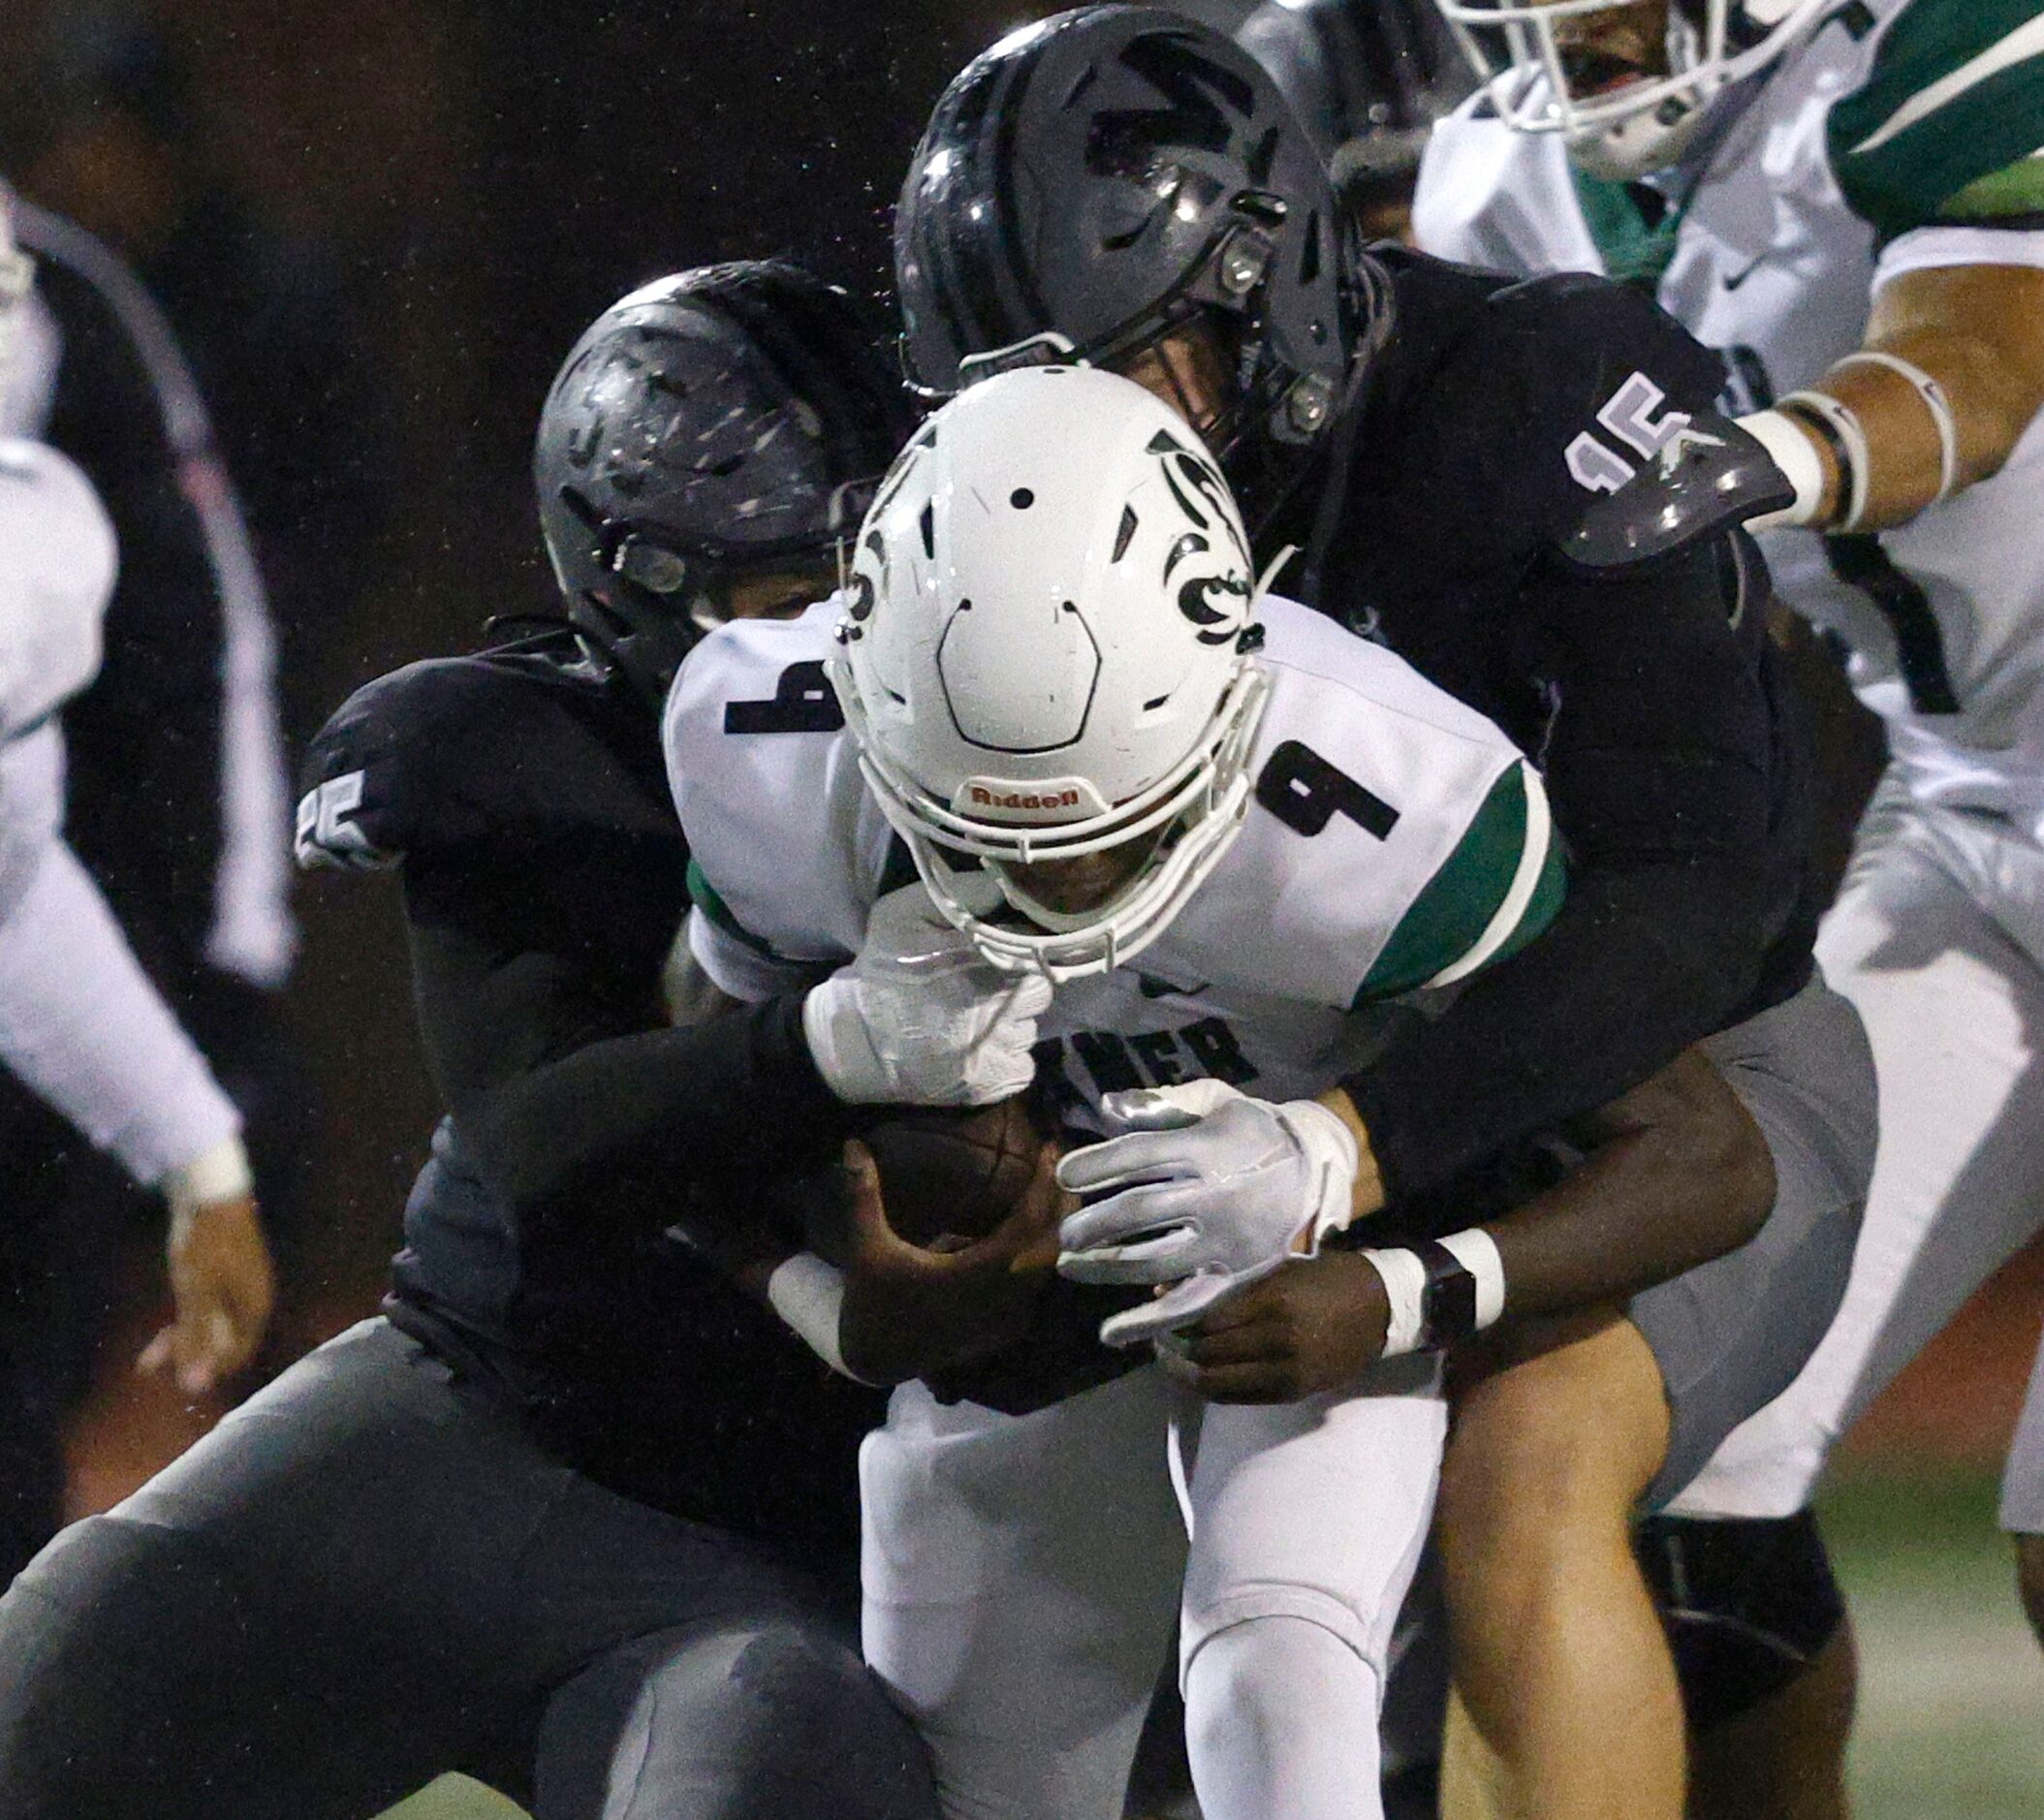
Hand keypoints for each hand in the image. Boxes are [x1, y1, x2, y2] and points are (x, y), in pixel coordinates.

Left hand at [138, 1192, 275, 1397]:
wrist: (210, 1191)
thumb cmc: (206, 1244)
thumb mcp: (195, 1295)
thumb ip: (196, 1340)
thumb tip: (195, 1388)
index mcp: (254, 1308)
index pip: (236, 1355)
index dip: (205, 1370)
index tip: (172, 1376)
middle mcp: (251, 1300)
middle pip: (221, 1342)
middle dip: (186, 1356)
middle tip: (147, 1365)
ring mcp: (238, 1284)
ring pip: (211, 1325)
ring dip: (181, 1340)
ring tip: (147, 1355)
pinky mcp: (224, 1271)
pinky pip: (208, 1307)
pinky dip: (186, 1319)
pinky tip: (166, 1323)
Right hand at [803, 885, 1052, 1105]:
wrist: (856, 1041)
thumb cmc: (884, 971)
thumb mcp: (904, 913)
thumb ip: (960, 895)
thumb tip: (1005, 889)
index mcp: (985, 963)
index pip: (1034, 950)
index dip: (1018, 951)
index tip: (996, 956)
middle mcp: (1001, 1007)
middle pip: (1039, 991)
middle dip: (1019, 987)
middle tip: (988, 989)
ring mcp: (998, 1049)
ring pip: (1030, 1030)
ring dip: (1012, 1023)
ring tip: (978, 1019)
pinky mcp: (993, 1082)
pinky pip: (1023, 1065)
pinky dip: (1008, 1058)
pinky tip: (981, 1048)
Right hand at [838, 1137, 1065, 1382]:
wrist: (876, 1360)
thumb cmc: (873, 1302)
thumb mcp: (865, 1247)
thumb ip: (863, 1194)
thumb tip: (852, 1142)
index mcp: (975, 1276)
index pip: (1028, 1224)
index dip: (1045, 1186)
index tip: (1053, 1149)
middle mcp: (1002, 1299)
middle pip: (1053, 1243)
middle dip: (1062, 1201)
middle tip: (1064, 1160)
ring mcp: (1009, 1318)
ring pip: (1051, 1267)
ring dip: (1057, 1227)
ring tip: (1057, 1187)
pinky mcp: (1007, 1328)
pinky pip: (1039, 1285)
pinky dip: (1045, 1254)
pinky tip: (1039, 1230)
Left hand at [1054, 1080, 1356, 1346]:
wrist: (1317, 1172)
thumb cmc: (1252, 1133)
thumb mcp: (1216, 1101)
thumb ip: (1162, 1103)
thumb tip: (1106, 1107)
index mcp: (1207, 1148)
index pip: (1137, 1156)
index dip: (1096, 1166)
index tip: (1064, 1176)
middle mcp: (1216, 1195)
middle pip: (1139, 1212)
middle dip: (1093, 1223)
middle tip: (1066, 1233)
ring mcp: (1227, 1242)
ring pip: (1153, 1262)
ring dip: (1105, 1268)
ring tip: (1071, 1265)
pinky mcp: (1236, 1277)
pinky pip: (1186, 1306)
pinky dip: (1147, 1324)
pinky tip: (1110, 1333)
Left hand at [1154, 1250, 1390, 1402]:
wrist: (1381, 1308)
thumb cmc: (1328, 1277)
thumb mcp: (1281, 1270)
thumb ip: (1235, 1287)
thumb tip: (1179, 1292)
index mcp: (1274, 1304)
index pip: (1209, 1323)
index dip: (1179, 1321)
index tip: (1163, 1313)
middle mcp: (1278, 1343)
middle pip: (1208, 1355)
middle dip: (1176, 1349)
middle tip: (1160, 1337)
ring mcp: (1287, 1373)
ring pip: (1218, 1384)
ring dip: (1187, 1374)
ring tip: (1171, 1360)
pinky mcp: (1293, 1392)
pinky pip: (1240, 1397)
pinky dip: (1214, 1387)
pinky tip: (1201, 1373)